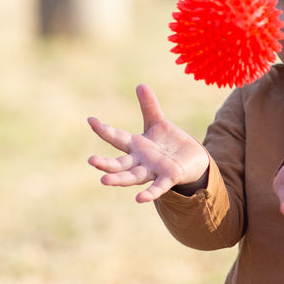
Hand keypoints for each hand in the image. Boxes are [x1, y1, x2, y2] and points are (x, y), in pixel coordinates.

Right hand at [87, 84, 208, 202]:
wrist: (192, 160)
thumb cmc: (169, 143)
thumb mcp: (158, 123)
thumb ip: (149, 107)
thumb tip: (140, 85)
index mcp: (136, 146)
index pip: (117, 137)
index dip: (104, 130)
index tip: (91, 120)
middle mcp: (140, 161)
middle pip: (120, 164)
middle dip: (106, 164)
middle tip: (91, 161)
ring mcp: (153, 171)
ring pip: (133, 177)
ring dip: (119, 180)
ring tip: (104, 181)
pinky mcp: (168, 178)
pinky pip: (158, 188)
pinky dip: (149, 193)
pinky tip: (140, 199)